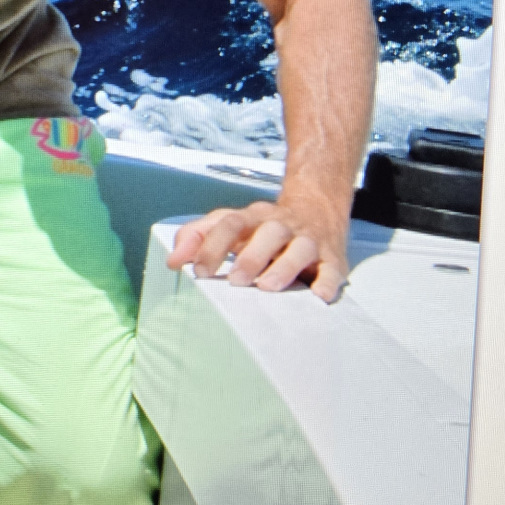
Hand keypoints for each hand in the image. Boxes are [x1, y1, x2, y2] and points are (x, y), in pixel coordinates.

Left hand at [167, 196, 349, 302]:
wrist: (317, 209)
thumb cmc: (263, 227)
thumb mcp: (230, 224)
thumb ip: (198, 237)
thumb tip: (172, 261)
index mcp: (253, 217)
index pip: (230, 223)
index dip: (213, 245)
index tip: (198, 271)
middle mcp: (281, 225)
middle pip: (268, 232)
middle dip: (251, 256)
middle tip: (235, 281)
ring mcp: (308, 240)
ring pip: (300, 247)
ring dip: (284, 266)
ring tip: (268, 287)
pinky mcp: (332, 258)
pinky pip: (332, 269)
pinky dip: (328, 282)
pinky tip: (319, 296)